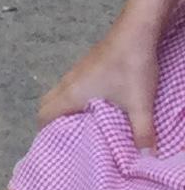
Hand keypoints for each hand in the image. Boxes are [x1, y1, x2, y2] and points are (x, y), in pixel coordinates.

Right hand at [42, 22, 162, 150]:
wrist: (137, 31)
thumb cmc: (132, 66)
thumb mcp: (140, 104)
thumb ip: (142, 133)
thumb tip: (146, 158)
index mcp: (71, 94)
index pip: (43, 116)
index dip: (46, 133)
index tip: (57, 147)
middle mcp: (68, 82)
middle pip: (47, 105)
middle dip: (53, 122)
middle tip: (69, 138)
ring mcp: (76, 71)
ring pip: (59, 94)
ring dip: (65, 109)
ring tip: (83, 124)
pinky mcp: (87, 65)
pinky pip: (71, 85)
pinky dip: (75, 97)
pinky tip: (96, 104)